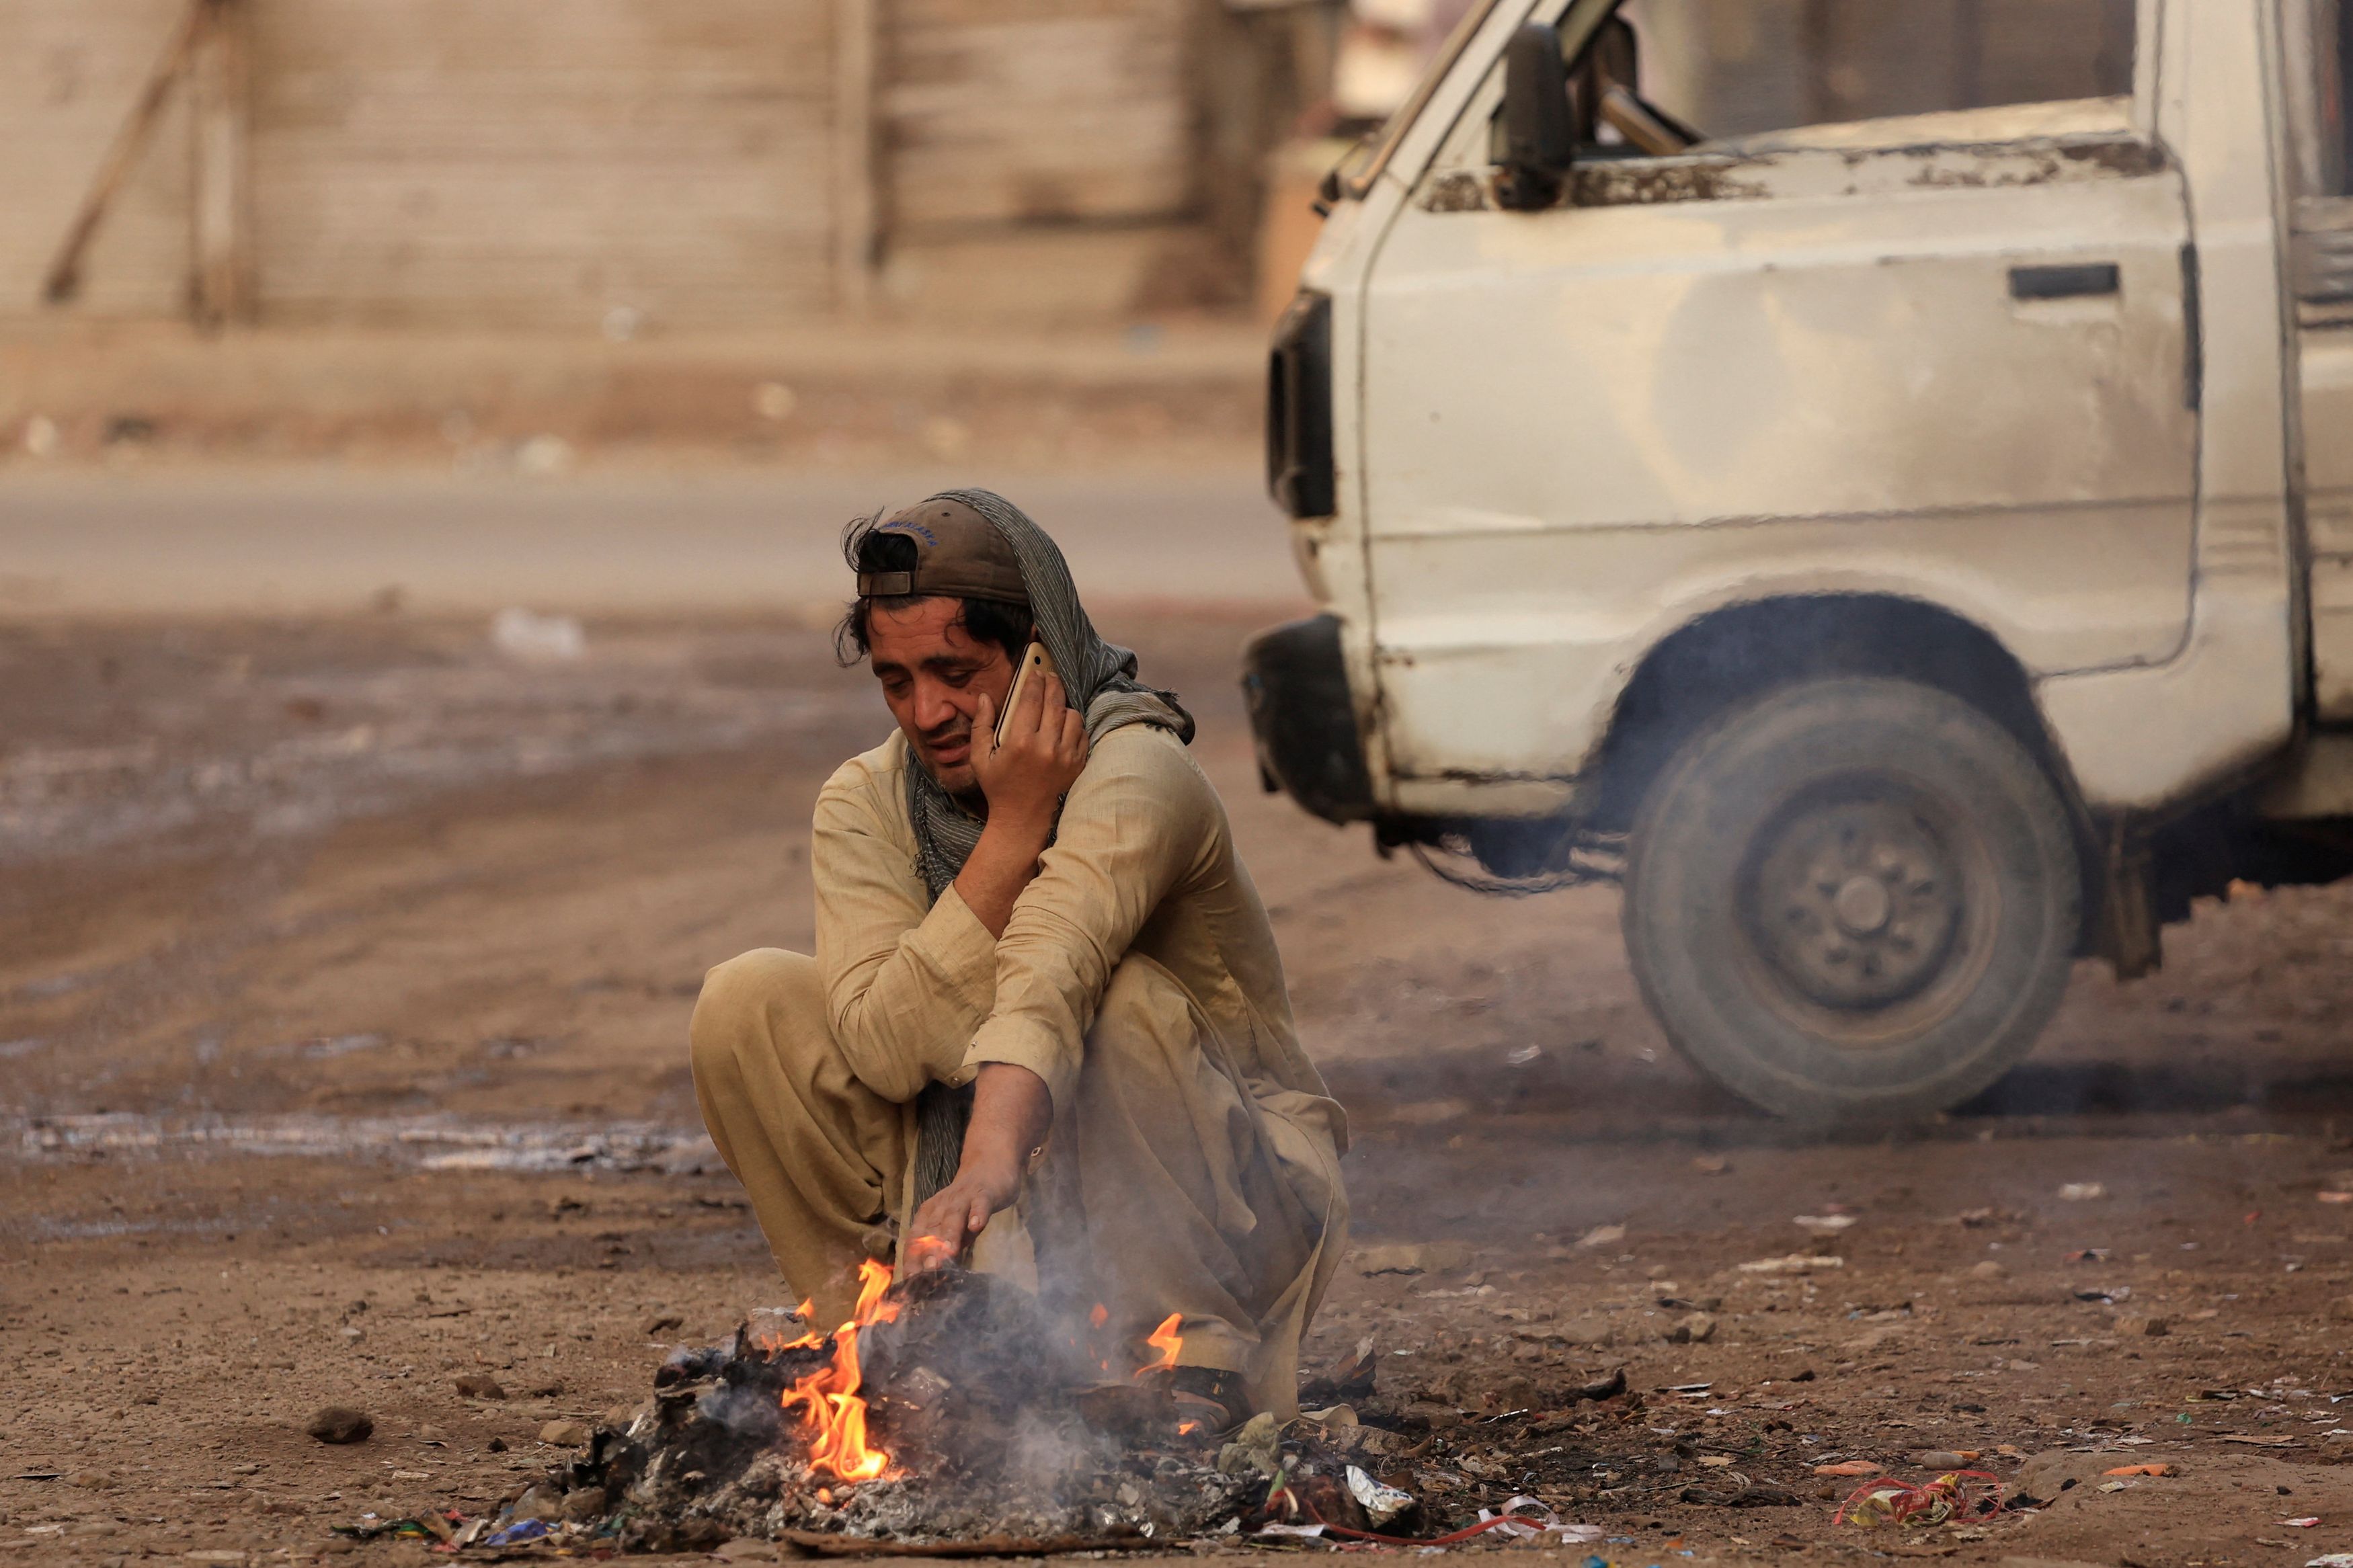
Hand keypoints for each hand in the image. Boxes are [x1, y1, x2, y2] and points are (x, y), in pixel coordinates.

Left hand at [905, 1063, 1051, 1271]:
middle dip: (928, 1253)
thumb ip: (947, 1247)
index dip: (911, 1260)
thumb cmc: (969, 1203)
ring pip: (952, 1217)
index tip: (910, 1282)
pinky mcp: (984, 1193)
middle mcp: (942, 1206)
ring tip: (947, 1255)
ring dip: (948, 1236)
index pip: (915, 1239)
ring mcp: (963, 1198)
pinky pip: (980, 1203)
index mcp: (929, 1214)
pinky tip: (977, 1225)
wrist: (990, 1165)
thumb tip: (937, 1275)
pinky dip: (977, 1213)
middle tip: (925, 1275)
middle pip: (932, 1231)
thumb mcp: (954, 1227)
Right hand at [971, 673, 1087, 830]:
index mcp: (1020, 742)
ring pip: (1073, 715)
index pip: (1031, 699)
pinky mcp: (1078, 765)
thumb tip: (984, 697)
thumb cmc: (999, 787)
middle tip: (1050, 675)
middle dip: (1052, 683)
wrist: (1022, 818)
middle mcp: (1046, 747)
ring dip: (1064, 705)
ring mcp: (1065, 757)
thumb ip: (981, 725)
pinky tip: (1065, 724)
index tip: (1034, 672)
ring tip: (1056, 703)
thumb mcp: (980, 758)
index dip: (1034, 680)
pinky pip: (1082, 734)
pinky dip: (1075, 725)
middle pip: (1055, 702)